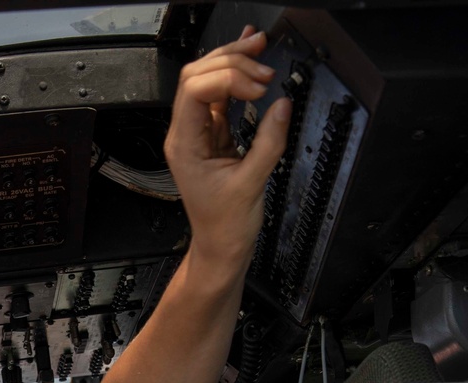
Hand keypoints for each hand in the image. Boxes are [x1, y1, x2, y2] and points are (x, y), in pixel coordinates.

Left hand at [165, 26, 291, 271]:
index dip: (227, 78)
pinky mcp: (214, 134)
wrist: (221, 248)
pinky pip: (221, 96)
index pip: (195, 90)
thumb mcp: (251, 186)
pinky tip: (249, 60)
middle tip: (262, 58)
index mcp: (184, 145)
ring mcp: (199, 132)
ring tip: (259, 49)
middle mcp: (186, 134)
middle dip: (231, 60)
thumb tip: (282, 106)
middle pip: (198, 75)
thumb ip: (268, 143)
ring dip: (233, 62)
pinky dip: (236, 76)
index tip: (257, 89)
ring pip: (208, 80)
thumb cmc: (225, 227)